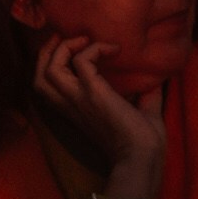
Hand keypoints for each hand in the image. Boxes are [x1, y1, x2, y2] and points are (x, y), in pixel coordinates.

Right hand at [30, 33, 166, 198]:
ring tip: (83, 40)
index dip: (53, 66)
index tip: (74, 53)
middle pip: (39, 77)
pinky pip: (82, 60)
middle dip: (46, 53)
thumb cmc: (145, 145)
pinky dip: (95, 48)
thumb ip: (146, 97)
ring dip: (62, 47)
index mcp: (79, 111)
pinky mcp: (93, 91)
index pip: (49, 89)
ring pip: (49, 69)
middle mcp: (73, 104)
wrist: (144, 159)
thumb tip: (158, 79)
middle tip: (64, 39)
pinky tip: (113, 50)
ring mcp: (80, 98)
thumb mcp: (142, 115)